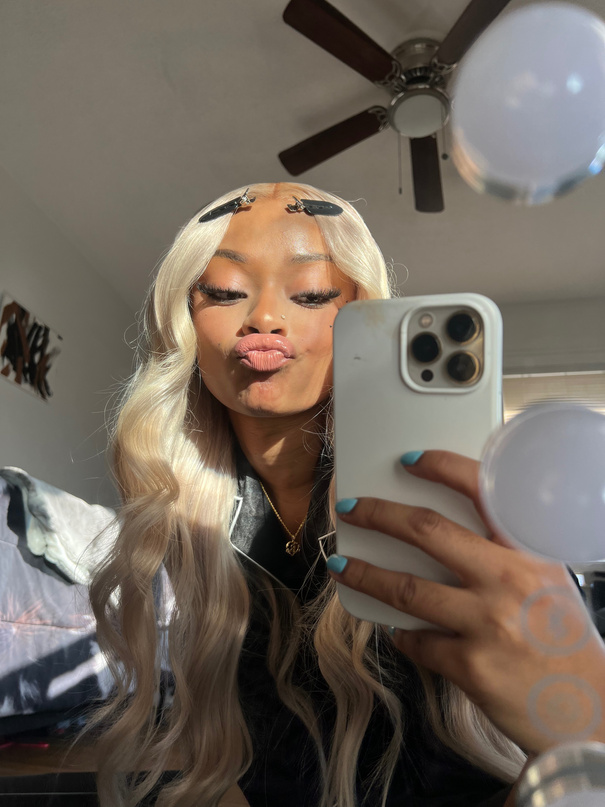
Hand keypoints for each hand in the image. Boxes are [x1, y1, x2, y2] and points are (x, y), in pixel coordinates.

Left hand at [327, 450, 604, 754]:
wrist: (593, 711)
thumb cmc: (566, 641)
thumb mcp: (548, 581)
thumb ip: (506, 554)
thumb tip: (447, 533)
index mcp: (529, 552)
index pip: (482, 491)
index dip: (441, 467)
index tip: (409, 460)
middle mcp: (507, 580)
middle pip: (427, 531)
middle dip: (379, 514)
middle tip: (351, 508)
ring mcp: (487, 624)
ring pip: (407, 588)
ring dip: (367, 574)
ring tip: (343, 566)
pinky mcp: (470, 666)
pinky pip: (418, 642)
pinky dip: (402, 635)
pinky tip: (397, 631)